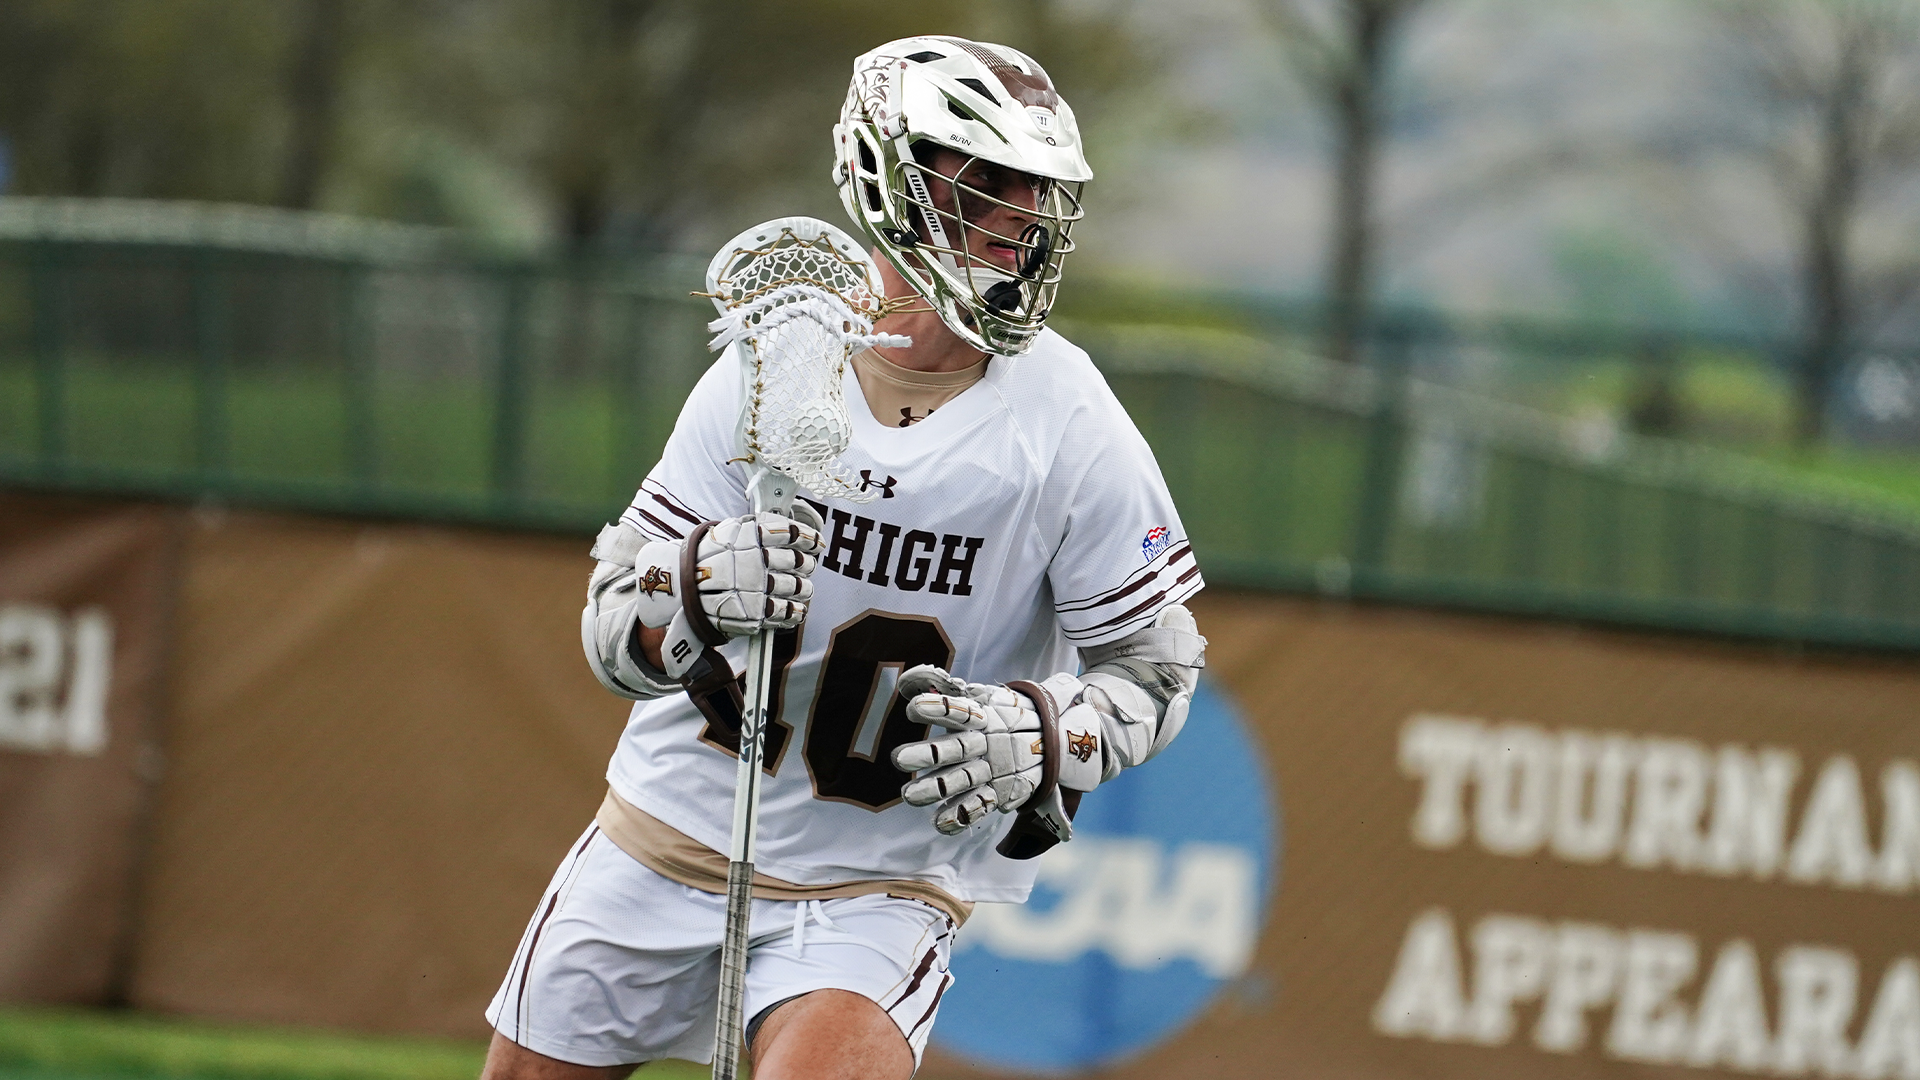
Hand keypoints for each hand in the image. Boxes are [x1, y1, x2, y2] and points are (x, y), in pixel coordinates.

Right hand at [626, 507, 822, 645]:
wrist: (679, 586)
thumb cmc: (707, 557)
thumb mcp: (729, 531)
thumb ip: (757, 527)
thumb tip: (788, 526)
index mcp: (752, 536)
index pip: (793, 534)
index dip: (810, 539)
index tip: (817, 543)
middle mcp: (757, 561)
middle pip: (798, 562)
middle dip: (806, 565)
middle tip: (805, 566)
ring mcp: (757, 588)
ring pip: (798, 587)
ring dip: (805, 588)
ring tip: (803, 587)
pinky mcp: (756, 613)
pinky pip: (787, 612)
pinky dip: (797, 611)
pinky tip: (798, 608)